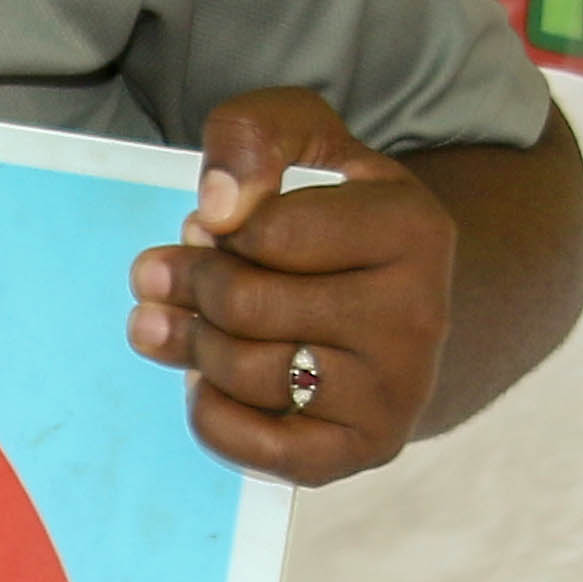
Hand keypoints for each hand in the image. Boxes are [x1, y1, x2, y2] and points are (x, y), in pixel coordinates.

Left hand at [127, 89, 457, 482]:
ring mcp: (398, 390)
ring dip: (192, 346)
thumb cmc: (336, 218)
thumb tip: (219, 206)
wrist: (394, 305)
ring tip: (175, 324)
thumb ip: (257, 133)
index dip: (218, 230)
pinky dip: (208, 414)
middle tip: (163, 277)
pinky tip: (203, 382)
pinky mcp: (366, 448)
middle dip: (190, 287)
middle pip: (247, 306)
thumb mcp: (306, 141)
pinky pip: (257, 446)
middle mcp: (420, 314)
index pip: (265, 231)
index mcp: (414, 227)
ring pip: (247, 373)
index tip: (212, 228)